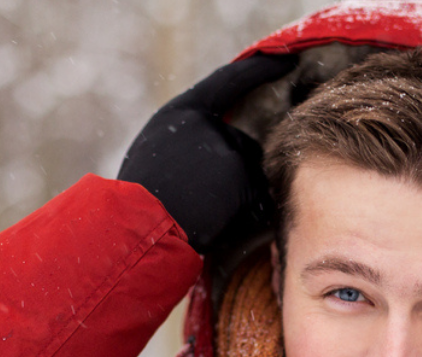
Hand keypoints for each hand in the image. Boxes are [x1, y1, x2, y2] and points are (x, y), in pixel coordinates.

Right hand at [117, 55, 296, 251]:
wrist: (135, 230)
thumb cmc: (140, 203)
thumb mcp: (155, 155)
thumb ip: (190, 142)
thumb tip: (229, 149)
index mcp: (182, 112)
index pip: (230, 82)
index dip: (260, 70)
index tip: (285, 62)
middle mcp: (206, 124)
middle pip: (241, 144)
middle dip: (230, 175)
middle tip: (197, 200)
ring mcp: (226, 148)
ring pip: (249, 174)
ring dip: (236, 196)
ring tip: (199, 213)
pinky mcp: (240, 176)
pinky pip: (256, 198)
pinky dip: (244, 214)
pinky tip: (215, 223)